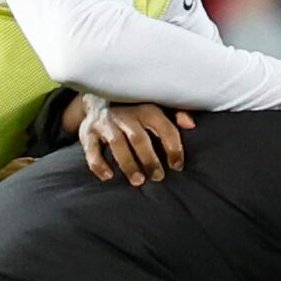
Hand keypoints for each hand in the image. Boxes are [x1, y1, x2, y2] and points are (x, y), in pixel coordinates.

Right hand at [75, 95, 193, 183]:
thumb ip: (176, 114)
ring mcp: (106, 123)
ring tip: (138, 181)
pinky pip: (91, 149)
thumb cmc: (134, 109)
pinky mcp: (88, 132)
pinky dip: (98, 164)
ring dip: (128, 164)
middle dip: (149, 159)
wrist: (98, 99)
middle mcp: (126, 114)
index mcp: (146, 108)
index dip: (173, 148)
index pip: (163, 127)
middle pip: (139, 138)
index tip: (178, 166)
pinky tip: (108, 176)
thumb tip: (191, 124)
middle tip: (158, 177)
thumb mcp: (155, 106)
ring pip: (117, 144)